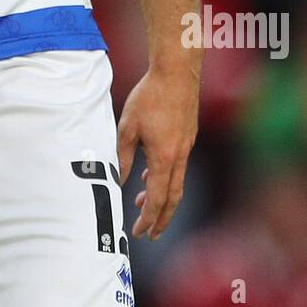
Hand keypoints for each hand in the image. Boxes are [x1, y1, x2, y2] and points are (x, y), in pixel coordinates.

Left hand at [117, 62, 200, 240]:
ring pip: (176, 182)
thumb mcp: (128, 127)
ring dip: (163, 199)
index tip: (139, 231)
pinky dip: (165, 178)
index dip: (149, 218)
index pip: (158, 198)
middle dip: (161, 219)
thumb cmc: (150, 97)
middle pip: (172, 198)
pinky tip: (150, 174)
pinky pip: (177, 166)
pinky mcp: (187, 137)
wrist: (176, 73)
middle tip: (150, 233)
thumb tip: (119, 179)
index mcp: (164, 158)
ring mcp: (186, 147)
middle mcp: (179, 157)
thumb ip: (123, 156)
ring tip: (144, 205)